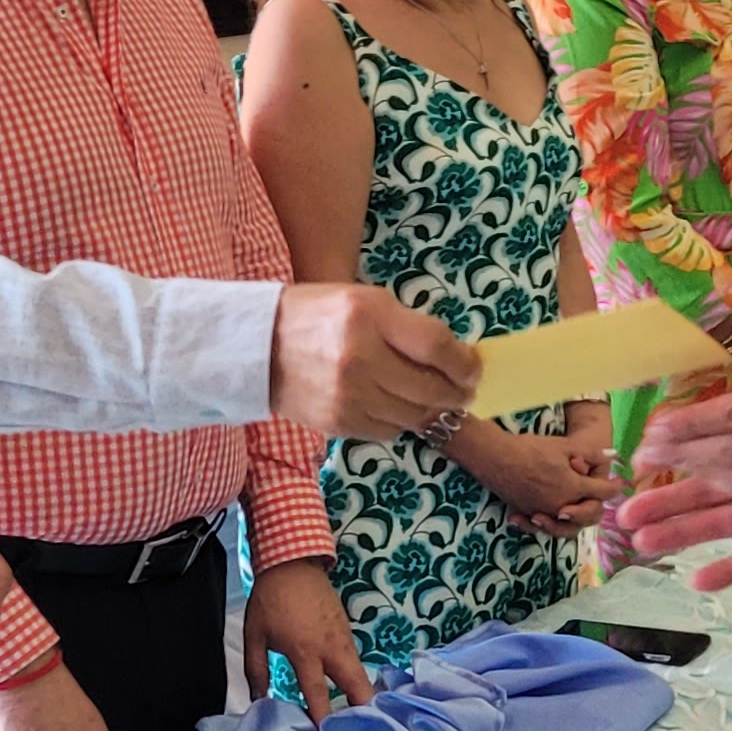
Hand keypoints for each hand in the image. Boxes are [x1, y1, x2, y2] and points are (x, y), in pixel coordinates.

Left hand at [244, 559, 376, 719]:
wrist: (292, 564)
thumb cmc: (270, 601)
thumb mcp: (255, 637)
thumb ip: (256, 671)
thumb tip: (258, 701)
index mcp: (305, 652)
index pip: (318, 694)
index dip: (323, 719)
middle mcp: (331, 648)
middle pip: (358, 686)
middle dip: (363, 711)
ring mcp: (344, 638)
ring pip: (361, 674)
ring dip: (361, 696)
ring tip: (357, 720)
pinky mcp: (348, 630)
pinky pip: (356, 660)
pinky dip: (356, 677)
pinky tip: (350, 690)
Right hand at [271, 284, 483, 438]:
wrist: (257, 347)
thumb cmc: (317, 315)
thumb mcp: (363, 300)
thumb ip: (406, 325)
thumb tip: (453, 356)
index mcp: (367, 316)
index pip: (435, 346)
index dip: (464, 362)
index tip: (474, 367)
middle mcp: (359, 358)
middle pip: (431, 387)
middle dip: (457, 393)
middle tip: (465, 391)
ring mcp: (348, 396)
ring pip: (413, 415)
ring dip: (432, 410)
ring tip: (437, 401)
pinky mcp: (339, 423)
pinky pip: (388, 430)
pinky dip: (400, 421)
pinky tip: (398, 407)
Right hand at [449, 426, 625, 536]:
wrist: (495, 457)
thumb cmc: (530, 448)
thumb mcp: (563, 445)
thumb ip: (590, 452)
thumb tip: (613, 455)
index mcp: (574, 487)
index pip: (602, 492)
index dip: (613, 488)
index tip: (617, 485)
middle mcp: (561, 505)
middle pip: (588, 515)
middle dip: (594, 507)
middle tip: (595, 497)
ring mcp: (543, 513)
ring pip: (566, 527)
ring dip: (573, 521)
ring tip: (572, 511)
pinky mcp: (526, 514)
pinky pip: (542, 527)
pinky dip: (546, 523)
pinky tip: (544, 516)